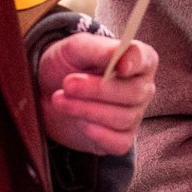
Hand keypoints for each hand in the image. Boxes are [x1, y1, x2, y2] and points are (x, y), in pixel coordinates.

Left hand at [36, 32, 156, 155]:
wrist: (47, 92)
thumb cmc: (67, 65)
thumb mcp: (77, 48)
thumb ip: (100, 49)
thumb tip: (120, 53)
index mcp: (138, 60)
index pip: (145, 59)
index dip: (133, 63)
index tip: (118, 67)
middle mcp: (142, 88)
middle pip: (133, 93)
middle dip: (97, 90)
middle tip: (68, 84)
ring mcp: (134, 115)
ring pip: (123, 118)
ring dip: (87, 110)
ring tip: (60, 100)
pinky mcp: (120, 139)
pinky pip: (119, 143)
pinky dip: (99, 135)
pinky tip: (79, 123)